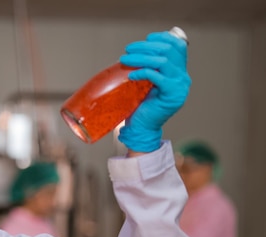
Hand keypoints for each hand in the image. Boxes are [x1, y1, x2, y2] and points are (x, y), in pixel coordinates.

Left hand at [118, 30, 190, 152]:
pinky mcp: (171, 95)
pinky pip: (157, 76)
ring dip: (141, 57)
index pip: (178, 46)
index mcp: (179, 72)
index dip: (163, 38)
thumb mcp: (146, 81)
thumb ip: (149, 66)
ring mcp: (179, 86)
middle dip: (146, 46)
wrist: (142, 127)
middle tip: (129, 49)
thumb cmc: (141, 105)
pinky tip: (131, 75)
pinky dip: (143, 72)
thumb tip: (136, 49)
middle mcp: (182, 77)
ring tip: (125, 59)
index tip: (146, 39)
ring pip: (162, 61)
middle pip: (168, 50)